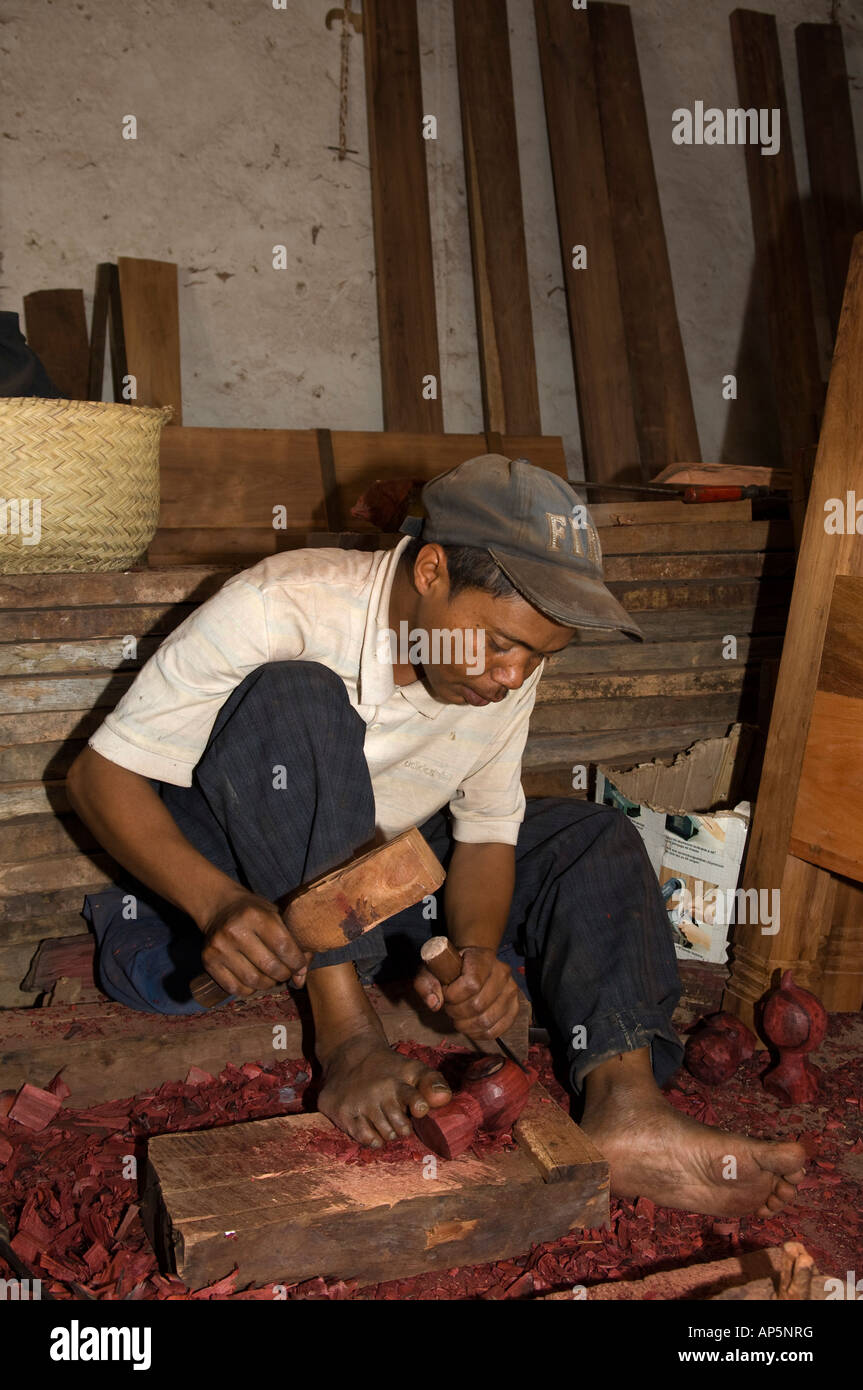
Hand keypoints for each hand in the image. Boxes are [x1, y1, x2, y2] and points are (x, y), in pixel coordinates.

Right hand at [201, 891, 312, 996]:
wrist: (220, 908)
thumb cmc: (254, 913)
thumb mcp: (276, 915)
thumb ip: (293, 943)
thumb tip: (301, 978)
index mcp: (254, 915)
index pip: (283, 946)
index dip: (296, 961)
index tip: (299, 965)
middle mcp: (234, 931)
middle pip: (269, 967)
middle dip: (284, 974)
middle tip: (286, 972)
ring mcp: (219, 948)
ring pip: (253, 981)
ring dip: (268, 983)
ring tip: (271, 976)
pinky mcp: (208, 962)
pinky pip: (235, 988)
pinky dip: (250, 989)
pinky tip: (254, 979)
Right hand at [318, 1032, 452, 1147]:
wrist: (350, 1053)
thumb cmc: (388, 1068)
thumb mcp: (412, 1069)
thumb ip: (432, 1083)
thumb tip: (444, 1098)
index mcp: (398, 1081)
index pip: (414, 1099)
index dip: (418, 1105)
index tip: (419, 1109)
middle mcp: (378, 1093)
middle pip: (400, 1128)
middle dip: (404, 1127)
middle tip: (399, 1117)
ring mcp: (358, 1104)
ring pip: (384, 1135)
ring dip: (388, 1132)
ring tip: (385, 1119)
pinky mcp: (341, 1112)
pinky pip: (364, 1138)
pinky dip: (373, 1138)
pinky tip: (373, 1127)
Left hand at [414, 945, 520, 1040]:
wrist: (472, 962)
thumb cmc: (451, 967)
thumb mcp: (431, 968)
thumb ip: (426, 983)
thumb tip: (434, 1004)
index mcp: (483, 958)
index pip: (471, 983)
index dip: (453, 995)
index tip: (445, 993)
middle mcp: (502, 972)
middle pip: (478, 1005)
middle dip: (456, 1012)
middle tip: (450, 1007)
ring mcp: (511, 991)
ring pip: (487, 1021)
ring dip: (466, 1025)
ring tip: (458, 1017)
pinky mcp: (514, 1007)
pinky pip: (497, 1030)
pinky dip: (478, 1034)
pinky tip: (469, 1026)